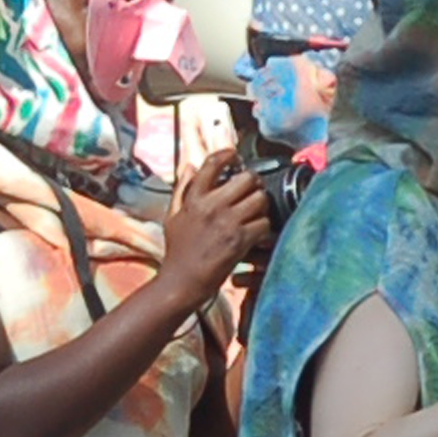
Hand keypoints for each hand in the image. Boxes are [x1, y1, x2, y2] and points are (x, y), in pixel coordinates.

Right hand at [151, 148, 275, 306]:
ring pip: (260, 199)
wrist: (183, 281)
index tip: (234, 155)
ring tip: (256, 211)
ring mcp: (227, 223)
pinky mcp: (240, 240)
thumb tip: (190, 166)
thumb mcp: (173, 216)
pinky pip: (264, 223)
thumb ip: (182, 189)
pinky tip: (257, 232)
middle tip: (253, 189)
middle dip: (253, 182)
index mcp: (194, 198)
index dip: (227, 154)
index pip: (212, 164)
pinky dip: (264, 227)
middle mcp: (212, 206)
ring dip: (262, 204)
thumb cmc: (177, 251)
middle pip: (246, 178)